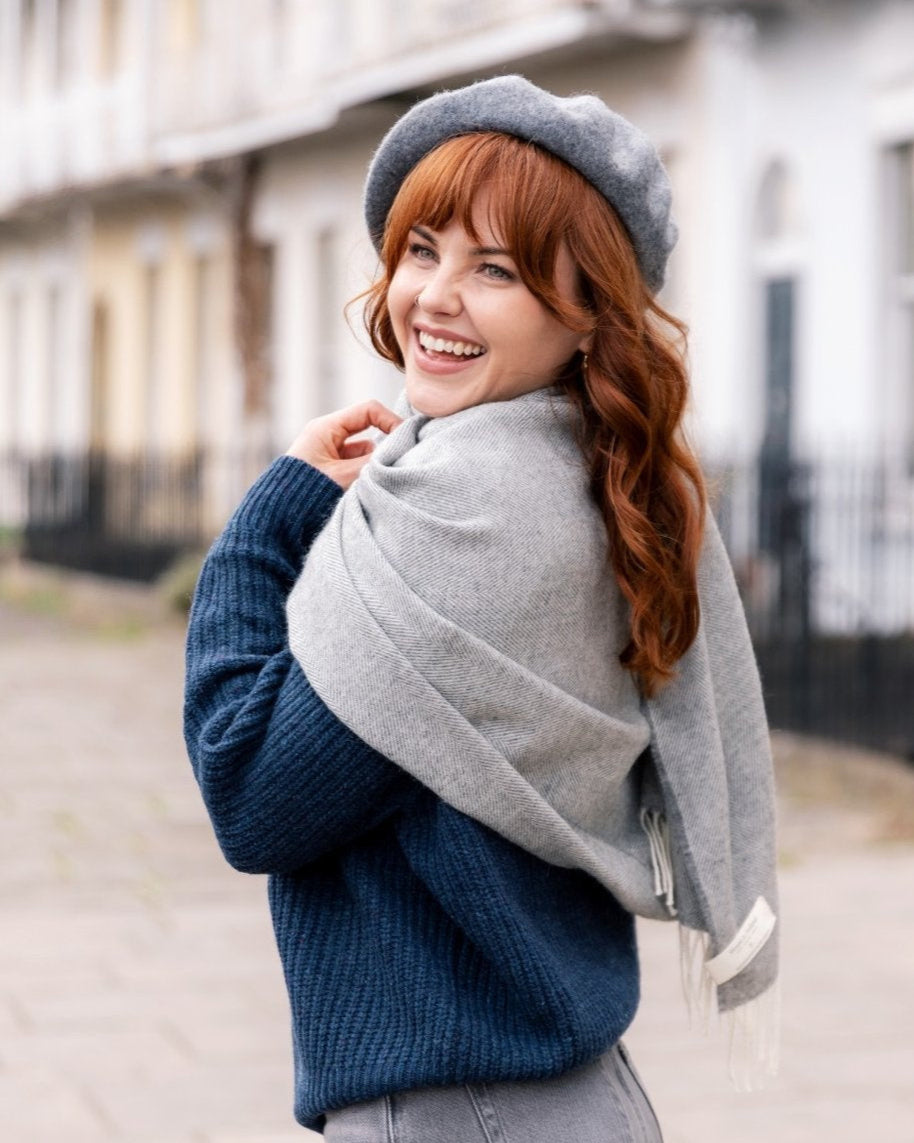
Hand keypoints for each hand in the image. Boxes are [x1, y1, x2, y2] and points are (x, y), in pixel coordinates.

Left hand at [285, 400, 402, 489]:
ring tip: (382, 480)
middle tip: (401, 460)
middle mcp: (327, 438)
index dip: (390, 420)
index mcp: (325, 428)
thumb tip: (399, 454)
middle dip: (385, 446)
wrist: (277, 522)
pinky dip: (366, 476)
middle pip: (369, 432)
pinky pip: (356, 468)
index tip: (406, 438)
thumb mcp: (343, 476)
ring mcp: (329, 456)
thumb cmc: (304, 495)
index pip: (367, 411)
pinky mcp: (331, 474)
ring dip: (375, 465)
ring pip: (364, 453)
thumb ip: (374, 462)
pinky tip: (372, 489)